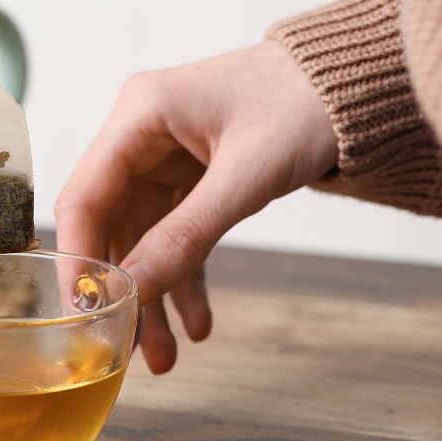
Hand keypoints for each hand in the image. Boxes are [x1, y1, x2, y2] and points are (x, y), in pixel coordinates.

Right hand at [55, 40, 338, 372]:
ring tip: (168, 356)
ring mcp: (165, 153)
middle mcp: (141, 132)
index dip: (79, 261)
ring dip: (156, 294)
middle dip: (123, 289)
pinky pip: (176, 232)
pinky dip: (186, 275)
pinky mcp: (192, 172)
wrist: (362, 85)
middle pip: (111, 224)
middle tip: (126, 348)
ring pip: (144, 237)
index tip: (82, 317)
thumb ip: (186, 236)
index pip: (85, 198)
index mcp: (139, 113)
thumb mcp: (246, 176)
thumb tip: (132, 294)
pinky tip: (198, 320)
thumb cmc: (307, 103)